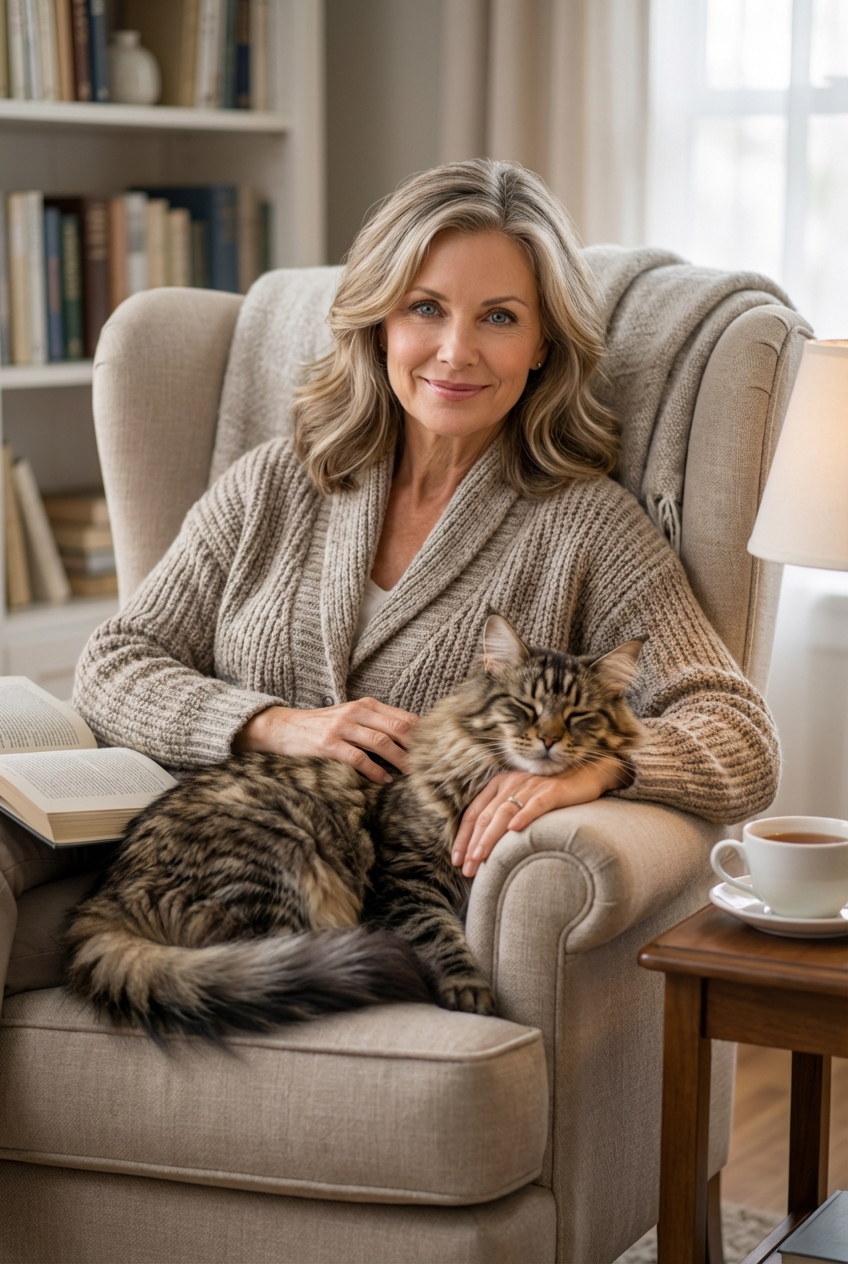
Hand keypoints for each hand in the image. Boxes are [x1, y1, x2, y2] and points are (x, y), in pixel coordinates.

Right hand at [233, 698, 418, 784]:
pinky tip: (383, 780)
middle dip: (416, 747)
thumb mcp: (351, 718)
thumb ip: (376, 724)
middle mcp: (356, 712)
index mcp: (366, 705)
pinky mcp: (329, 744)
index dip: (422, 733)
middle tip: (429, 764)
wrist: (284, 727)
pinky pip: (358, 758)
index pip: (403, 716)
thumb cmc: (323, 726)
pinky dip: (374, 771)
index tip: (435, 750)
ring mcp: (342, 727)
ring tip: (411, 774)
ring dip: (399, 760)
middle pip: (397, 727)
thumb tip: (409, 741)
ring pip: (381, 742)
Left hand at [452, 758, 626, 876]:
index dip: (463, 837)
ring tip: (480, 858)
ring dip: (490, 837)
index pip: (474, 813)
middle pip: (486, 816)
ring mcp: (531, 786)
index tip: (456, 860)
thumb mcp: (522, 803)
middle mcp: (512, 783)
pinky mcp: (552, 791)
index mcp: (500, 785)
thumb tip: (485, 849)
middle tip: (466, 868)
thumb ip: (504, 818)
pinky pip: (535, 805)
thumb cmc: (550, 795)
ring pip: (504, 813)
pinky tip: (515, 831)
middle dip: (473, 844)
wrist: (584, 777)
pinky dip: (524, 817)